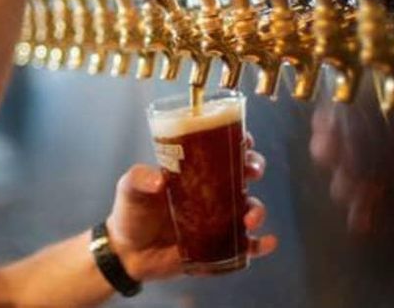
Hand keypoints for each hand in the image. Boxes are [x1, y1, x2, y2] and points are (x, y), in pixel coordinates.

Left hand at [105, 136, 276, 281]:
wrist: (127, 253)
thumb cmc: (131, 213)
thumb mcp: (129, 189)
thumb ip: (139, 178)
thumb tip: (159, 179)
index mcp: (192, 172)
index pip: (219, 149)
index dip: (236, 141)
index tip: (244, 139)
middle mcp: (209, 192)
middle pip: (242, 173)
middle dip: (254, 167)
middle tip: (251, 170)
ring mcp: (216, 219)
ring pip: (248, 208)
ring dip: (257, 209)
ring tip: (249, 218)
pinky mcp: (217, 246)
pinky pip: (245, 246)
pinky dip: (259, 244)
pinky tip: (266, 242)